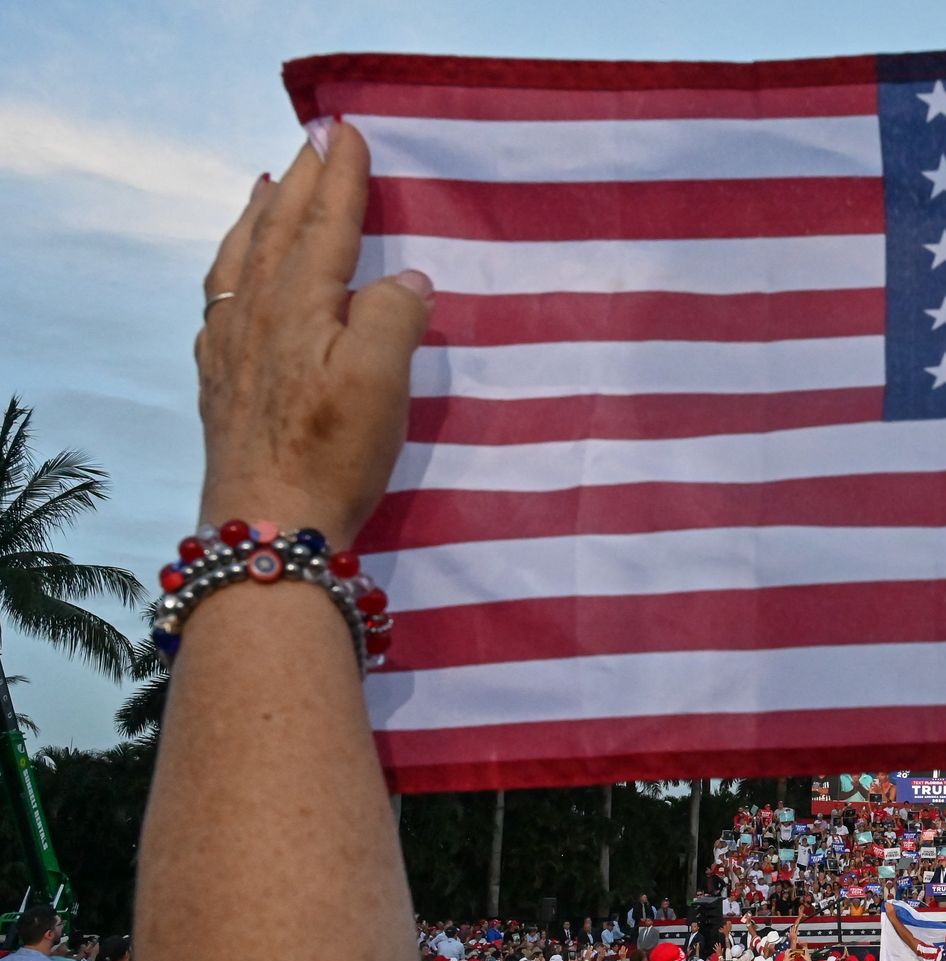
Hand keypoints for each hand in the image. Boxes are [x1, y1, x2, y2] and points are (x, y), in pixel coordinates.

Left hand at [197, 122, 431, 544]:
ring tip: (267, 186)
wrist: (267, 526)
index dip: (340, 177)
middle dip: (299, 181)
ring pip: (241, 258)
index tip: (347, 131)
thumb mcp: (380, 381)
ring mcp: (232, 346)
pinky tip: (237, 274)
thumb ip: (392, 316)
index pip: (326, 224)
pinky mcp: (221, 381)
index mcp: (300, 304)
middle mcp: (258, 313)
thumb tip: (405, 280)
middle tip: (312, 139)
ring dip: (260, 215)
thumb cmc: (333, 454)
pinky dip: (233, 264)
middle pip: (278, 230)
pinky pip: (221, 296)